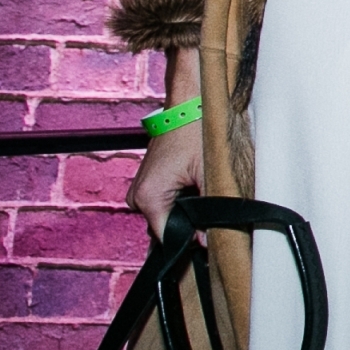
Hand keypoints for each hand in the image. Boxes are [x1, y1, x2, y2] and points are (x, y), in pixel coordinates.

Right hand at [129, 123, 200, 238]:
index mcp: (149, 198)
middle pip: (165, 229)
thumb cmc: (196, 133)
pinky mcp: (147, 184)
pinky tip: (193, 188)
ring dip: (184, 213)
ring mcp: (140, 191)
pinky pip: (164, 203)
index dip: (189, 242)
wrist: (187, 106)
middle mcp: (137, 198)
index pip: (167, 238)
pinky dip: (179, 202)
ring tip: (201, 193)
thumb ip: (210, 209)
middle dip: (188, 227)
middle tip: (211, 215)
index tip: (209, 242)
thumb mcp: (209, 172)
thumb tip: (208, 241)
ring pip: (166, 216)